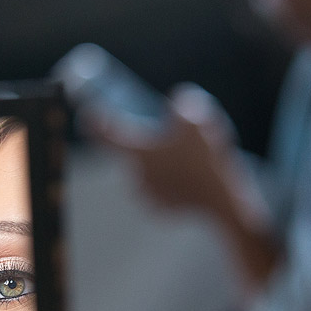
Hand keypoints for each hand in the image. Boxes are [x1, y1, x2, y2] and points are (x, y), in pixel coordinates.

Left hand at [90, 83, 240, 218]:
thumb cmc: (206, 158)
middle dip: (143, 146)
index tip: (88, 115)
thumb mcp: (197, 119)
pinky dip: (167, 185)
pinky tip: (182, 180)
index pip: (106, 134)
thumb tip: (177, 101)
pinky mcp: (160, 209)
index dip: (96, 122)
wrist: (222, 199)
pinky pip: (158, 192)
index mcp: (137, 151)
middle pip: (129, 155)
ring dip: (155, 167)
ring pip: (144, 175)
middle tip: (163, 139)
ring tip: (178, 161)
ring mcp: (146, 194)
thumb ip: (184, 103)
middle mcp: (135, 175)